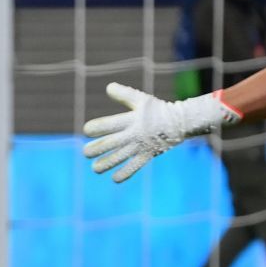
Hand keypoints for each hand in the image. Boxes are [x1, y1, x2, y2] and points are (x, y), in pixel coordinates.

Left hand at [82, 82, 232, 182]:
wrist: (180, 122)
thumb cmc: (157, 109)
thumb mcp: (141, 99)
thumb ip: (124, 94)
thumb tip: (108, 87)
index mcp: (131, 119)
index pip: (110, 124)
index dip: (97, 128)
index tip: (87, 131)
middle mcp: (135, 133)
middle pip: (112, 143)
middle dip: (97, 149)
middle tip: (85, 153)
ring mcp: (141, 146)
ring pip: (121, 157)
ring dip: (106, 164)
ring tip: (95, 169)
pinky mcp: (148, 155)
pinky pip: (135, 166)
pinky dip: (125, 173)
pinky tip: (114, 179)